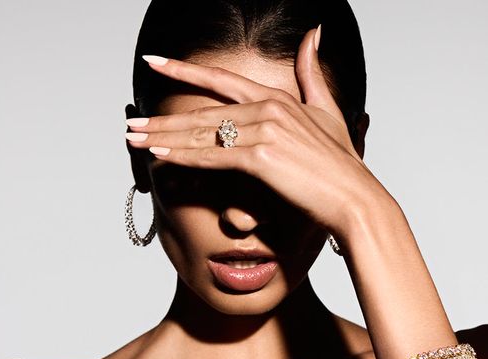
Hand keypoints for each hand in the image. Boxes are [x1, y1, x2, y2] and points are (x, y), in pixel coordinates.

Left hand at [126, 27, 384, 235]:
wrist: (355, 196)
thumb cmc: (341, 162)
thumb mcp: (328, 109)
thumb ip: (312, 72)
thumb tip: (315, 33)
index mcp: (277, 97)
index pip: (220, 79)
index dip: (183, 70)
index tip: (154, 62)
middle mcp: (268, 108)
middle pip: (203, 112)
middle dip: (163, 120)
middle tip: (132, 125)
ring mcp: (264, 131)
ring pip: (202, 134)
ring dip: (164, 138)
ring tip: (135, 140)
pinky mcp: (261, 157)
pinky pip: (213, 156)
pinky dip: (184, 156)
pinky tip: (160, 157)